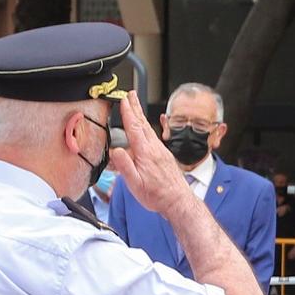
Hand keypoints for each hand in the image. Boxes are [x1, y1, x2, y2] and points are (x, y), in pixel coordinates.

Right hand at [110, 94, 191, 215]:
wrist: (178, 201)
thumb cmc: (157, 195)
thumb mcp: (135, 185)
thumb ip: (125, 167)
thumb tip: (116, 151)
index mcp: (145, 153)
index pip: (134, 128)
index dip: (128, 113)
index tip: (123, 99)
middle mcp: (154, 149)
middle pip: (142, 124)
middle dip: (135, 107)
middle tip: (130, 94)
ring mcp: (161, 151)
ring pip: (148, 129)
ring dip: (140, 116)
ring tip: (135, 106)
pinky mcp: (164, 156)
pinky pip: (153, 137)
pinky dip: (146, 128)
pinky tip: (145, 130)